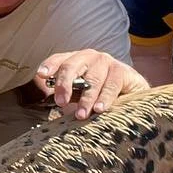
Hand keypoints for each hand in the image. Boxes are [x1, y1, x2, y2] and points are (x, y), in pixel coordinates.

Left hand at [34, 50, 149, 119]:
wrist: (131, 94)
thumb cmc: (99, 95)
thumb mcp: (80, 94)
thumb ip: (69, 94)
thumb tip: (56, 101)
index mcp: (75, 60)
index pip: (59, 59)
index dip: (50, 65)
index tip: (41, 75)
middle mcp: (89, 57)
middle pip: (72, 66)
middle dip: (64, 84)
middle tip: (60, 102)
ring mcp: (106, 61)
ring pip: (92, 79)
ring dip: (86, 99)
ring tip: (81, 115)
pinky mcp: (122, 70)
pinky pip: (111, 84)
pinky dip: (105, 98)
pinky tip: (100, 109)